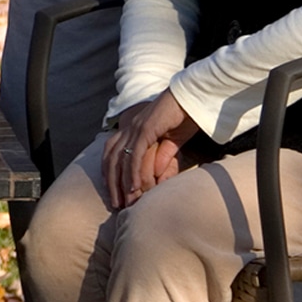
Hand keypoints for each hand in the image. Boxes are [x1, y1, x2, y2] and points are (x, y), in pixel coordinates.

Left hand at [101, 91, 193, 209]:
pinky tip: (134, 187)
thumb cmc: (184, 117)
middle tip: (116, 204)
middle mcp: (127, 127)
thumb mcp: (172, 141)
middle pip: (110, 159)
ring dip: (121, 183)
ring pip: (120, 159)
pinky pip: (135, 154)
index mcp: (130, 128)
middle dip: (112, 184)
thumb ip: (163, 156)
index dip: (109, 174)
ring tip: (126, 201)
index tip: (112, 193)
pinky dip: (133, 172)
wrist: (192, 97)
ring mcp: (134, 127)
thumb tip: (156, 177)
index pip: (111, 154)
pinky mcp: (145, 129)